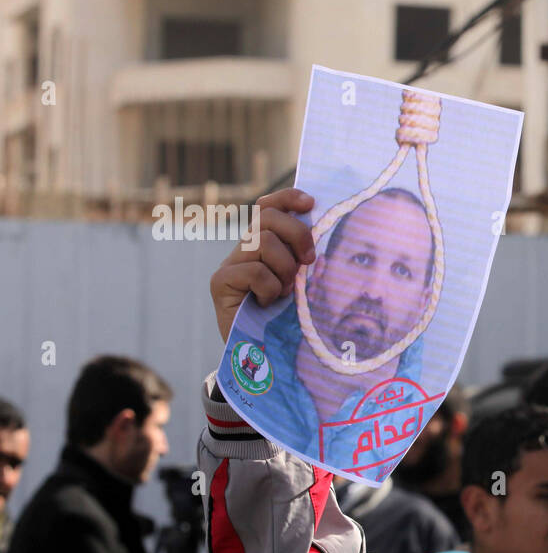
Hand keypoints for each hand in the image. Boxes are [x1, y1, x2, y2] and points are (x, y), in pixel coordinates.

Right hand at [210, 189, 315, 342]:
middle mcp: (243, 249)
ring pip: (262, 241)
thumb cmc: (284, 318)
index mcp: (262, 245)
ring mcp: (229, 264)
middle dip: (296, 234)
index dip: (288, 198)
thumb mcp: (300, 284)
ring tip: (285, 291)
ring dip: (284, 267)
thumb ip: (304, 262)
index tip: (311, 203)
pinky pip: (255, 271)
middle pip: (267, 217)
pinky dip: (270, 288)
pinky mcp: (220, 282)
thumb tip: (322, 243)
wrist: (258, 354)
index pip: (268, 206)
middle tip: (309, 261)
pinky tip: (268, 303)